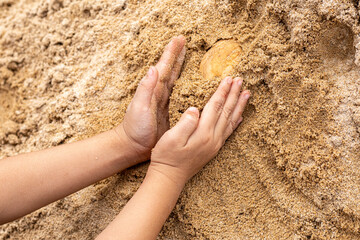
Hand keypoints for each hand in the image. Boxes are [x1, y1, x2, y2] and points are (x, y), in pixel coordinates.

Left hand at [114, 36, 185, 161]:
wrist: (134, 146)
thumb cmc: (135, 128)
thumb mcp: (139, 108)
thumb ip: (145, 89)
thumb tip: (152, 69)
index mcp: (154, 90)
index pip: (164, 67)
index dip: (172, 53)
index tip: (179, 39)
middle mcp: (161, 93)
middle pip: (172, 69)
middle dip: (178, 55)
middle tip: (184, 41)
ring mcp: (167, 102)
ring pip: (178, 80)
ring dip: (183, 67)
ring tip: (191, 56)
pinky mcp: (173, 113)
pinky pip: (183, 96)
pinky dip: (190, 88)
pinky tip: (196, 86)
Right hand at [150, 77, 249, 184]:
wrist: (169, 177)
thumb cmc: (167, 156)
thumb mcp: (171, 138)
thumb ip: (185, 123)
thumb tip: (195, 109)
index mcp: (203, 132)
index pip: (215, 106)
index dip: (222, 91)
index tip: (229, 78)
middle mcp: (213, 138)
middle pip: (226, 111)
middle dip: (234, 94)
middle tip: (241, 80)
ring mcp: (215, 144)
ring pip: (231, 120)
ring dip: (239, 106)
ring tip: (247, 94)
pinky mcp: (214, 149)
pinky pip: (229, 132)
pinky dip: (236, 122)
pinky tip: (240, 117)